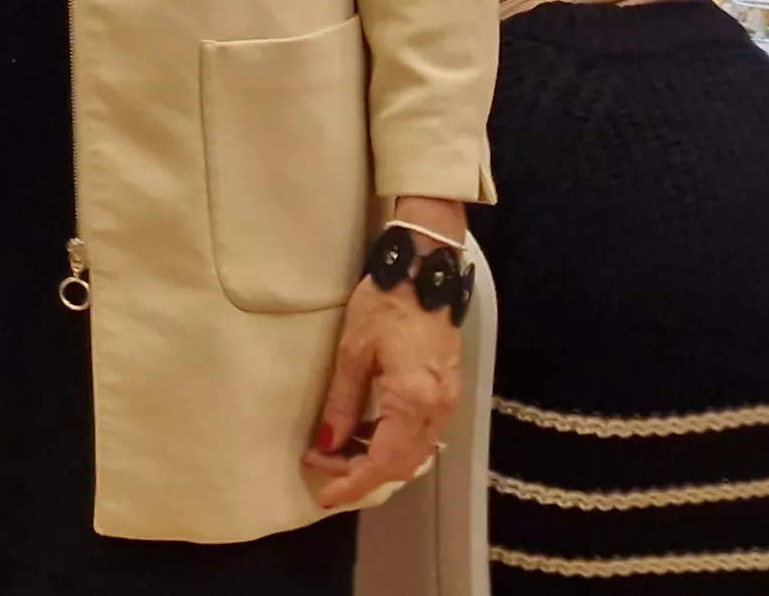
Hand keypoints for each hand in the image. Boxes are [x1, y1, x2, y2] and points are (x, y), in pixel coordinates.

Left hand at [302, 228, 465, 508]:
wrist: (423, 274)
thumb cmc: (385, 305)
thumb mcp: (352, 353)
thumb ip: (342, 404)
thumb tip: (328, 443)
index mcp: (413, 401)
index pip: (384, 462)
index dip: (354, 483)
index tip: (326, 494)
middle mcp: (437, 409)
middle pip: (402, 465)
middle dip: (360, 474)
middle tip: (321, 465)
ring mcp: (446, 402)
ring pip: (413, 453)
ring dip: (376, 460)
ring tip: (336, 451)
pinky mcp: (447, 393)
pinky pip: (421, 434)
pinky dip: (392, 443)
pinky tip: (364, 433)